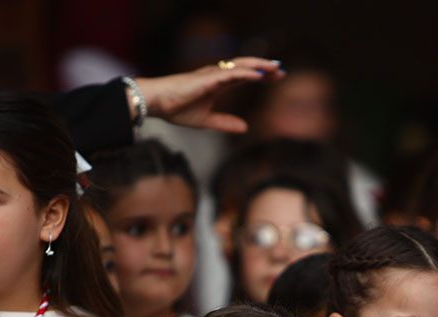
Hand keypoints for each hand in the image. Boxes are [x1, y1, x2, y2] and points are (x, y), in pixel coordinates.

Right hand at [134, 58, 282, 133]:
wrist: (157, 104)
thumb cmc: (176, 109)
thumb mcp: (206, 121)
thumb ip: (225, 123)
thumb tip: (245, 128)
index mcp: (218, 84)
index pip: (244, 76)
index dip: (261, 75)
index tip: (277, 77)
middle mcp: (217, 76)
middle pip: (246, 67)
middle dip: (264, 67)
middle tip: (281, 69)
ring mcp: (212, 75)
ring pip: (240, 67)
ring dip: (258, 66)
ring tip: (275, 67)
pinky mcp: (207, 79)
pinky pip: (230, 74)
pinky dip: (245, 74)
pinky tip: (258, 75)